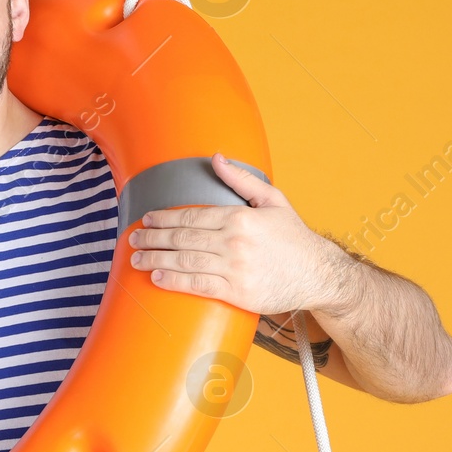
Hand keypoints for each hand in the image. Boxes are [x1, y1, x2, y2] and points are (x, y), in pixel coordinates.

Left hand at [126, 152, 350, 316]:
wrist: (318, 273)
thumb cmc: (294, 237)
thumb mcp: (273, 200)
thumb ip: (241, 180)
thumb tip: (216, 158)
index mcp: (239, 217)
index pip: (190, 215)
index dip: (164, 217)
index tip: (146, 219)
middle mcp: (234, 242)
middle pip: (182, 238)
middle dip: (153, 238)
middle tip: (133, 240)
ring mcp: (235, 268)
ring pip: (185, 261)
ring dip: (155, 259)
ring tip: (136, 259)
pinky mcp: (238, 293)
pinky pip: (198, 286)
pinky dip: (174, 281)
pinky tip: (158, 277)